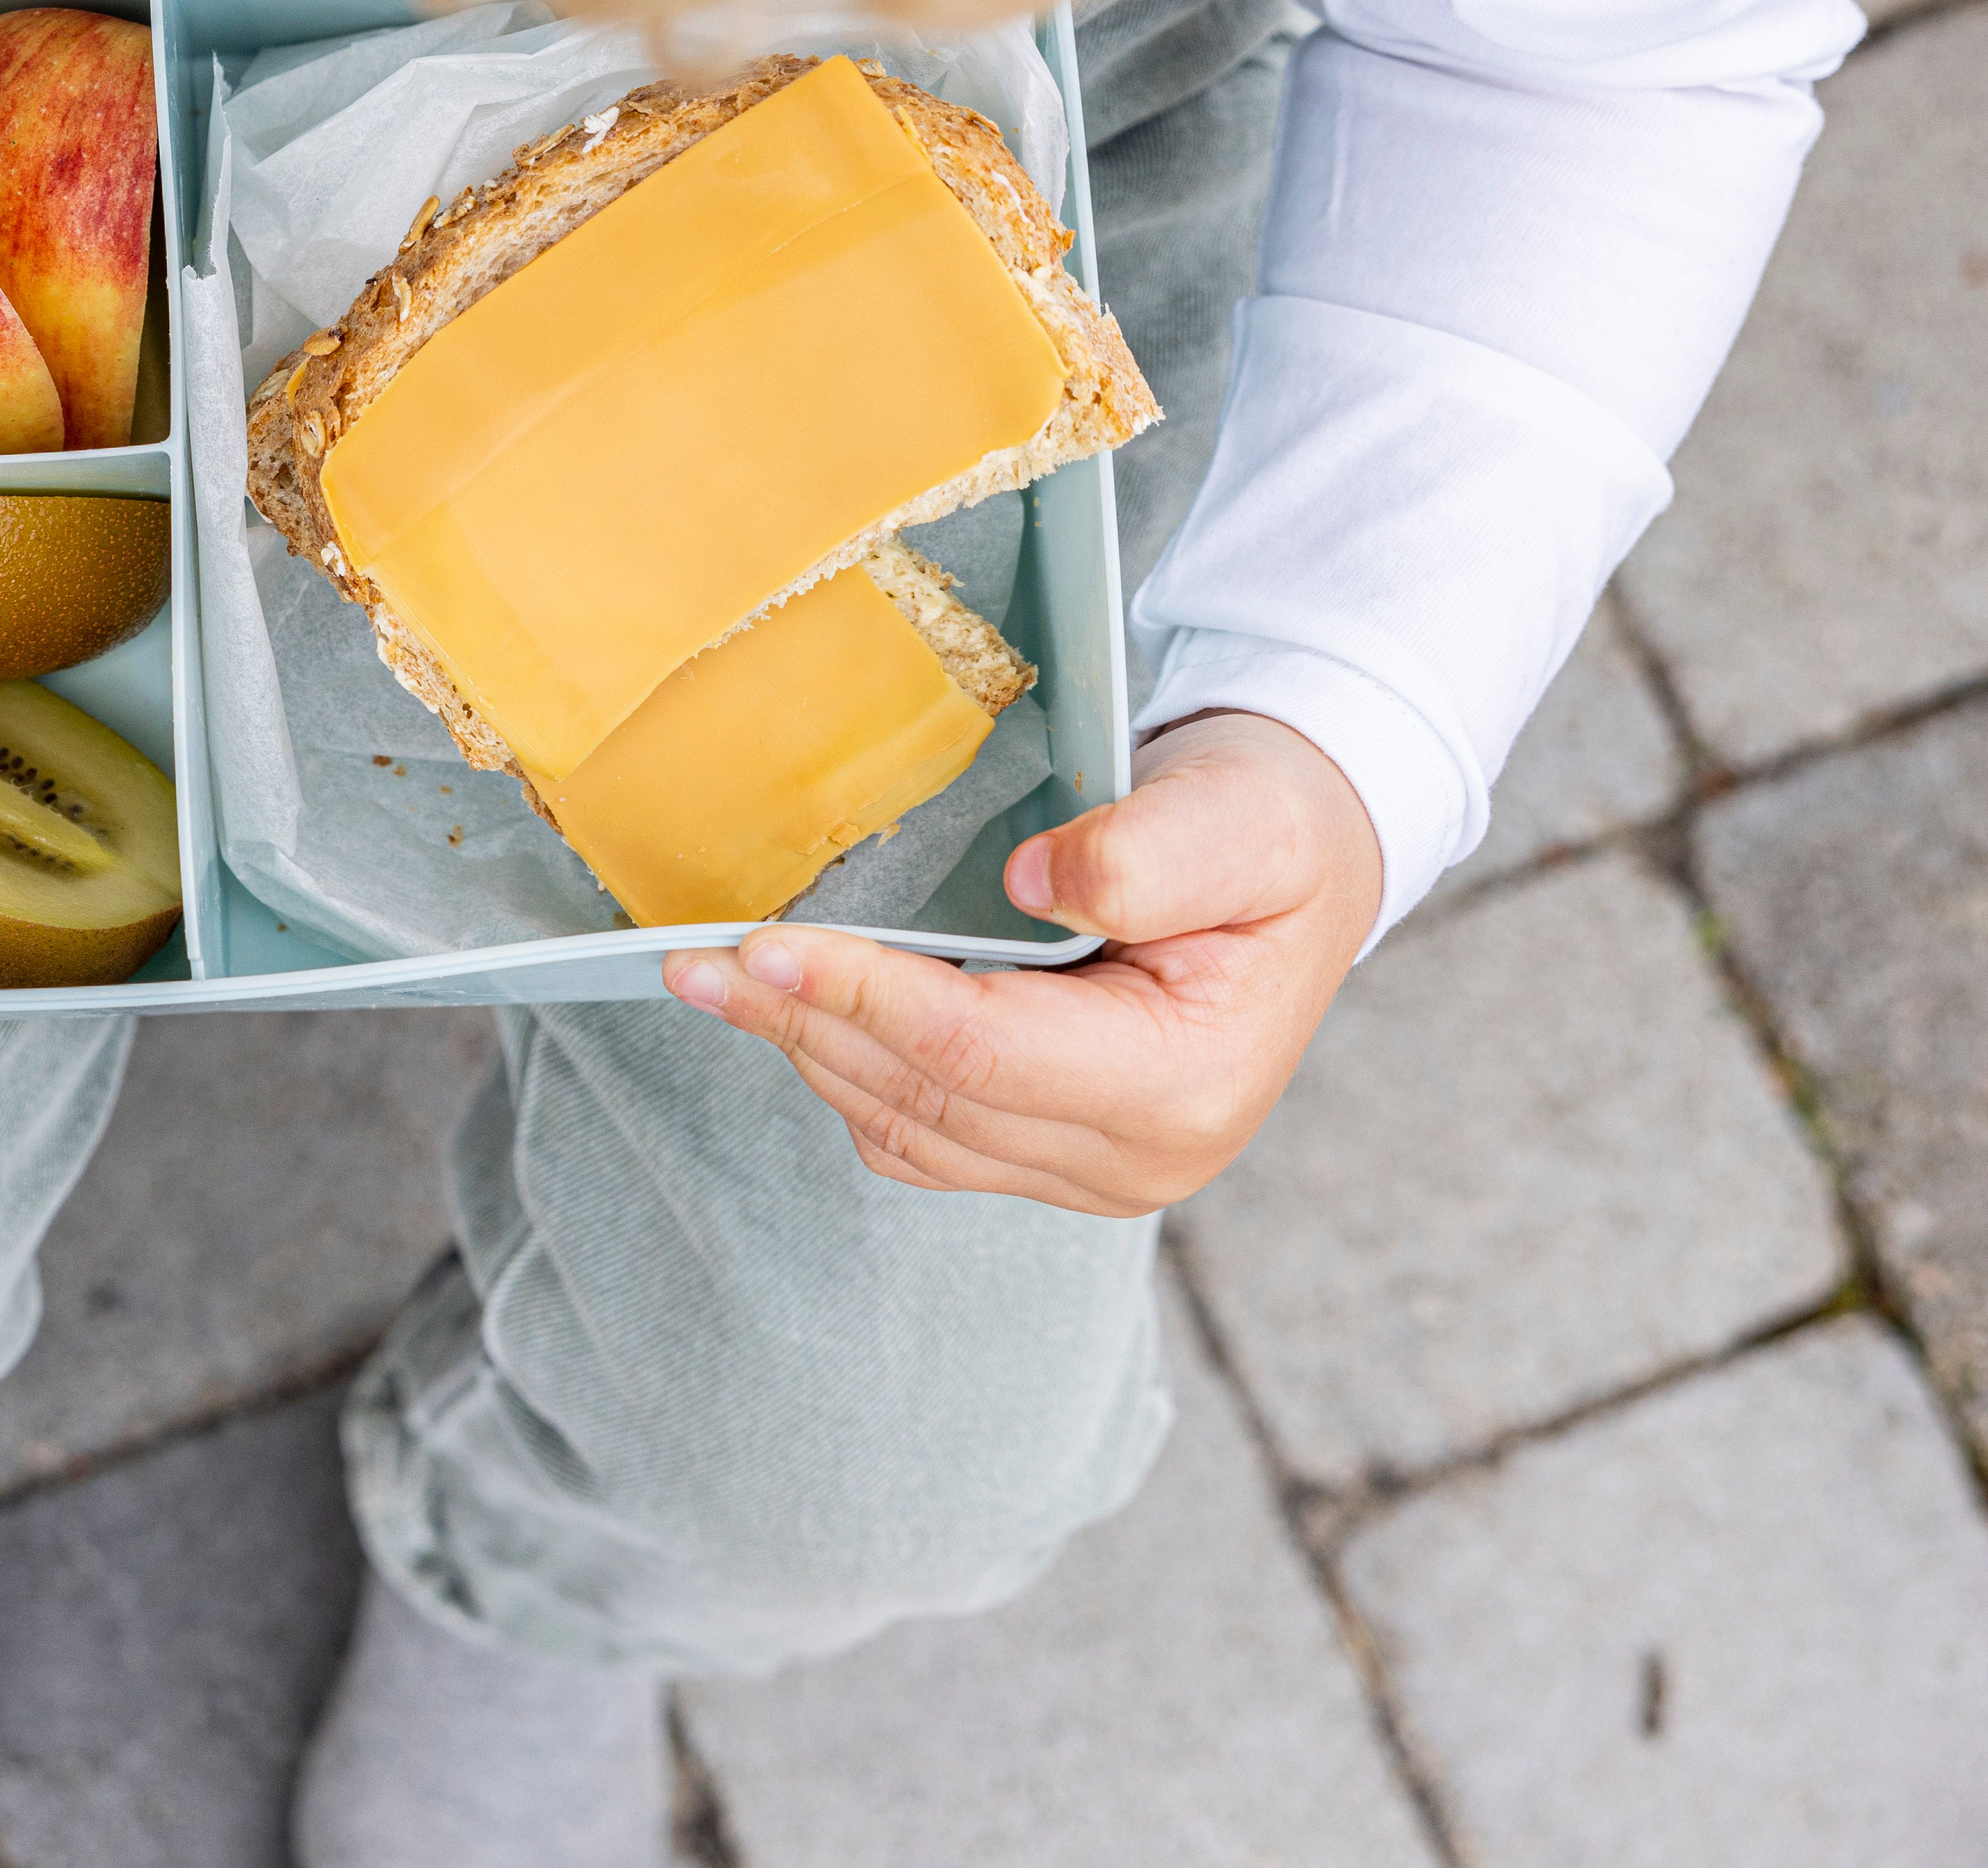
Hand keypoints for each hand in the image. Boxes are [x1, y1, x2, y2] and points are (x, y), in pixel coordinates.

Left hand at [658, 710, 1385, 1214]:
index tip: (759, 948)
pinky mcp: (1056, 1156)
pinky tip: (801, 1009)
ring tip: (718, 979)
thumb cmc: (1268, 828)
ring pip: (907, 1126)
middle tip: (690, 961)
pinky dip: (849, 1072)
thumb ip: (1148, 854)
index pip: (982, 1052)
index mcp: (1186, 1083)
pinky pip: (920, 1135)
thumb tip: (1031, 887)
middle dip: (799, 1024)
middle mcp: (1139, 1155)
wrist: (1297, 866)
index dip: (860, 999)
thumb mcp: (1241, 817)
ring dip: (807, 1051)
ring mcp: (1096, 1169)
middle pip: (926, 1098)